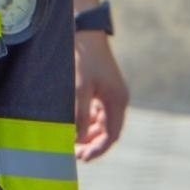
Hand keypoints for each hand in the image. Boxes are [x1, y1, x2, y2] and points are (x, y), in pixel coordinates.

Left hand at [73, 31, 127, 160]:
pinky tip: (74, 124)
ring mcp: (110, 94)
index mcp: (117, 101)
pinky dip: (87, 121)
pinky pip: (96, 112)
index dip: (98, 149)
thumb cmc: (83, 58)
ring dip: (88, 133)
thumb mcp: (80, 88)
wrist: (84, 31)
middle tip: (75, 153)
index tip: (83, 158)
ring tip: (72, 142)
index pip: (111, 135)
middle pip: (107, 131)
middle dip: (92, 143)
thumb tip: (77, 138)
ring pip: (101, 123)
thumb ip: (80, 114)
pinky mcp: (101, 88)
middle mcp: (117, 99)